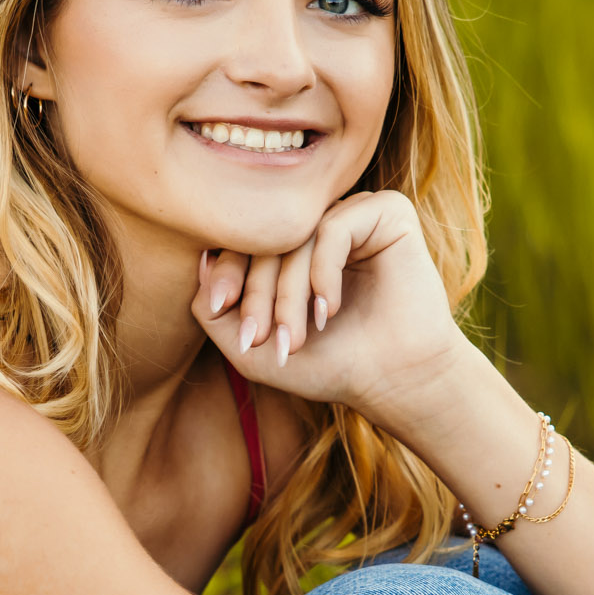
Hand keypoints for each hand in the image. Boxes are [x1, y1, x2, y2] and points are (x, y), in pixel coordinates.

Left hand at [189, 190, 469, 419]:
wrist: (395, 381)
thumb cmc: (328, 365)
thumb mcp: (251, 348)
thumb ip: (213, 311)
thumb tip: (198, 259)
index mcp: (294, 246)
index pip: (244, 240)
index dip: (225, 272)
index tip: (219, 308)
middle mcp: (322, 223)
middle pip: (267, 238)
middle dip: (257, 293)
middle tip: (261, 339)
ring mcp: (354, 214)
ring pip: (299, 236)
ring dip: (289, 293)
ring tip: (296, 337)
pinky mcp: (388, 213)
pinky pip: (335, 227)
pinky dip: (323, 271)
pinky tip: (329, 309)